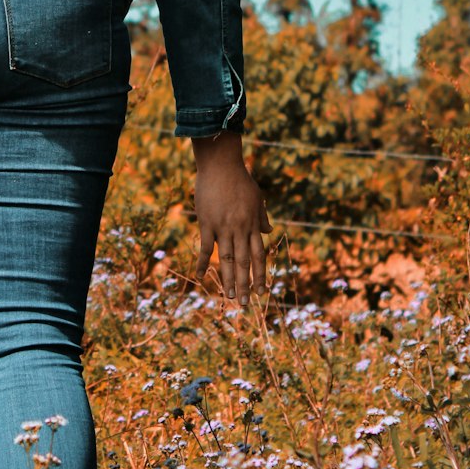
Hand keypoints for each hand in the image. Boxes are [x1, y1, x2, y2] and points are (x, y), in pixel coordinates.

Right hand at [191, 132, 270, 306]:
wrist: (221, 165)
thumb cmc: (240, 179)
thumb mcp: (257, 198)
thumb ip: (262, 216)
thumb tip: (269, 231)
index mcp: (253, 224)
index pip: (259, 255)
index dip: (260, 274)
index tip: (261, 291)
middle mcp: (240, 229)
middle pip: (244, 262)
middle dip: (245, 284)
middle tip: (245, 303)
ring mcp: (223, 227)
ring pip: (226, 259)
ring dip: (227, 280)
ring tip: (229, 297)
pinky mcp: (207, 223)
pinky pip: (205, 247)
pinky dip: (202, 263)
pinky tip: (200, 277)